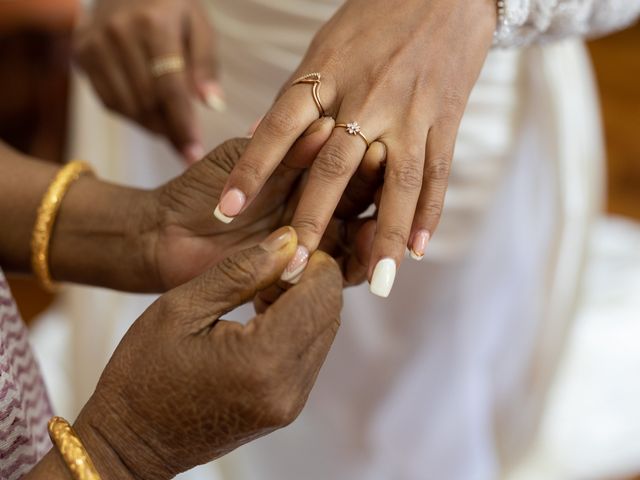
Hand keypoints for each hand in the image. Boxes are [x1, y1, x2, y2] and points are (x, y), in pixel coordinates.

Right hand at [30, 230, 342, 478]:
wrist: (130, 442)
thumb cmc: (143, 372)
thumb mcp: (182, 307)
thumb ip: (240, 271)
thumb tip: (289, 240)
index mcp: (262, 359)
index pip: (321, 292)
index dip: (311, 259)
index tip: (283, 245)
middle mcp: (287, 386)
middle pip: (330, 311)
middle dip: (310, 278)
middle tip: (269, 266)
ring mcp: (291, 403)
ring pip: (325, 331)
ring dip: (305, 301)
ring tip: (261, 290)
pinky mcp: (287, 408)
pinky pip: (310, 354)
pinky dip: (298, 326)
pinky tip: (263, 316)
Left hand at [46, 119, 375, 291]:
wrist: (164, 235)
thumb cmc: (198, 188)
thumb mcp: (240, 161)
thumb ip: (279, 151)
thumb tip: (325, 128)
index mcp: (306, 170)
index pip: (349, 164)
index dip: (367, 162)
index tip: (384, 153)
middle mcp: (317, 205)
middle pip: (364, 204)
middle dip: (383, 202)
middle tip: (399, 200)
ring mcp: (312, 239)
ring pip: (358, 240)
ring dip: (377, 240)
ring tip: (387, 238)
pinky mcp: (301, 271)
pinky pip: (335, 273)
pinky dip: (352, 269)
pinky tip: (365, 268)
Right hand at [73, 0, 221, 162]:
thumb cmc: (172, 8)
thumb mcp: (198, 27)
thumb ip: (206, 65)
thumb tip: (213, 105)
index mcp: (154, 24)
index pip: (169, 87)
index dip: (182, 124)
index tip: (194, 152)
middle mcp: (119, 32)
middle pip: (146, 101)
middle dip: (170, 130)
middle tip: (187, 146)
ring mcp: (95, 43)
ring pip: (126, 106)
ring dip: (151, 127)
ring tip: (172, 131)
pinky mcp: (82, 54)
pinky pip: (108, 101)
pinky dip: (131, 116)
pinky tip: (149, 117)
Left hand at [215, 0, 496, 296]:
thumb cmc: (376, 15)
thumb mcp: (326, 47)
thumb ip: (298, 95)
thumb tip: (260, 135)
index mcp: (327, 74)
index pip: (279, 127)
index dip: (251, 169)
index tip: (226, 210)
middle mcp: (367, 98)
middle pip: (334, 168)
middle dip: (313, 222)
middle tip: (293, 269)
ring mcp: (410, 111)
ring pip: (396, 183)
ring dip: (387, 237)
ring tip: (378, 284)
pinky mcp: (446, 118)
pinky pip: (438, 173)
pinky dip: (429, 213)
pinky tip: (420, 250)